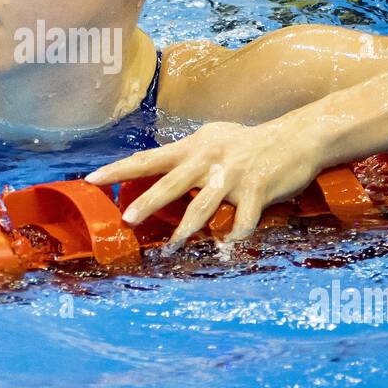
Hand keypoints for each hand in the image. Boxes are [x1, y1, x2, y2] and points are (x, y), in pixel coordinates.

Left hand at [84, 118, 327, 245]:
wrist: (296, 138)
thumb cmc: (249, 142)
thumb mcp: (213, 139)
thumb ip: (186, 155)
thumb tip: (154, 168)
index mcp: (193, 147)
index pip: (148, 158)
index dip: (119, 169)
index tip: (92, 179)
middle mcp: (209, 159)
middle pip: (171, 183)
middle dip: (147, 203)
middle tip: (126, 220)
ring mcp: (233, 176)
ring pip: (204, 205)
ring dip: (187, 228)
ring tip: (172, 246)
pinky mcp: (258, 191)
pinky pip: (244, 220)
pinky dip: (236, 236)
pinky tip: (227, 249)